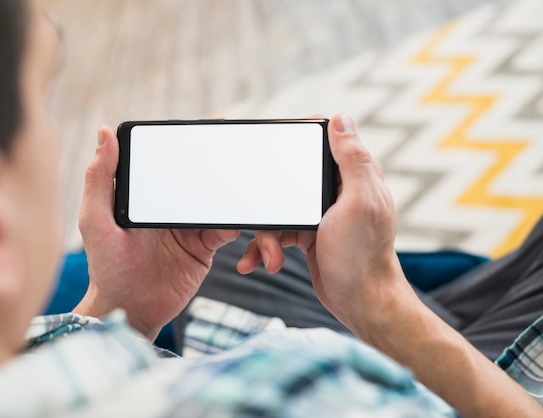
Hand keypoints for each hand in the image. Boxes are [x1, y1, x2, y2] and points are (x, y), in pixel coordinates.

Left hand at [74, 127, 238, 340]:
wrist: (131, 309)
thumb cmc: (106, 266)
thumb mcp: (96, 220)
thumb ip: (99, 178)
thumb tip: (103, 132)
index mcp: (143, 193)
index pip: (165, 160)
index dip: (182, 141)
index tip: (202, 125)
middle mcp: (168, 204)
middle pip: (197, 176)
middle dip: (216, 162)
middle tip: (233, 146)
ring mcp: (188, 225)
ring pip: (216, 199)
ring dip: (230, 190)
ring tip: (243, 180)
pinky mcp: (204, 246)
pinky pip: (225, 228)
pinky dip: (234, 221)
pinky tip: (236, 218)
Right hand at [237, 114, 408, 332]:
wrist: (360, 303)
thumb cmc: (362, 257)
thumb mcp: (359, 203)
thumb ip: (352, 161)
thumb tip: (342, 118)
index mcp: (353, 176)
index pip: (321, 143)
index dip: (293, 141)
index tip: (268, 148)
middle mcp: (337, 190)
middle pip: (287, 177)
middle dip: (267, 200)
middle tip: (258, 216)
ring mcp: (319, 213)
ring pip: (277, 209)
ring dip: (265, 234)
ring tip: (267, 258)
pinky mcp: (307, 234)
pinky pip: (276, 231)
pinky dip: (264, 247)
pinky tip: (255, 263)